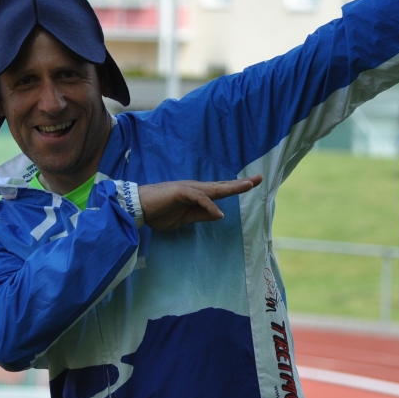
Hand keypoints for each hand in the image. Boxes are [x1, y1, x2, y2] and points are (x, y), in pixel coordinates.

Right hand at [139, 174, 262, 230]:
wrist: (139, 208)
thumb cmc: (159, 212)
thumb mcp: (185, 219)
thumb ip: (202, 215)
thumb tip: (220, 214)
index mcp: (197, 195)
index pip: (220, 190)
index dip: (236, 187)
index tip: (252, 184)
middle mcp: (196, 188)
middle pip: (222, 185)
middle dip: (241, 183)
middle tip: (259, 178)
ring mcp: (188, 189)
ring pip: (214, 188)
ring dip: (231, 187)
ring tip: (248, 185)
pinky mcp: (180, 191)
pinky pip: (199, 198)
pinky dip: (209, 204)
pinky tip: (218, 212)